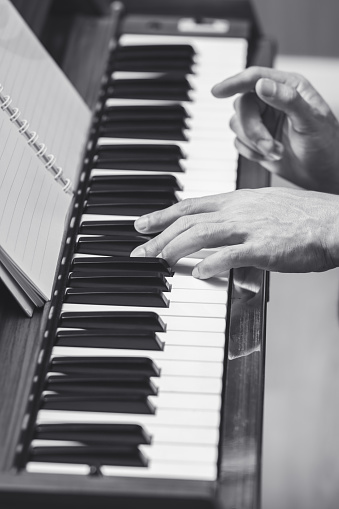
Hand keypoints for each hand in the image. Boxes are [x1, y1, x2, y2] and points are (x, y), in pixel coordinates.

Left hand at [130, 189, 338, 277]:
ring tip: (159, 260)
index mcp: (239, 200)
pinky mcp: (263, 248)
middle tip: (139, 249)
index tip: (142, 223)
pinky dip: (210, 264)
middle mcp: (239, 210)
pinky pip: (230, 255)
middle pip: (188, 220)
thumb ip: (240, 221)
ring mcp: (250, 227)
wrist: (335, 221)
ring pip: (201, 234)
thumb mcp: (266, 209)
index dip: (163, 214)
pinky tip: (198, 273)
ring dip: (175, 248)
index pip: (191, 205)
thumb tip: (221, 238)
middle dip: (159, 235)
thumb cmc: (305, 217)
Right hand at [212, 67, 338, 193]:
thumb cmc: (325, 144)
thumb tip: (261, 85)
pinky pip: (238, 142)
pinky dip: (251, 153)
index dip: (233, 82)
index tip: (216, 91)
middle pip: (242, 105)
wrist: (321, 173)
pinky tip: (270, 157)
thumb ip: (287, 100)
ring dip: (254, 143)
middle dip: (253, 129)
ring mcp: (262, 120)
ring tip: (276, 153)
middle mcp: (271, 100)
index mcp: (287, 87)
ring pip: (237, 124)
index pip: (254, 77)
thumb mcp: (310, 120)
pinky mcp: (255, 140)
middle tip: (270, 146)